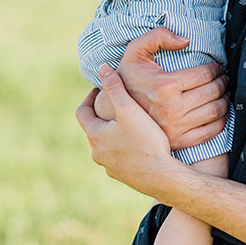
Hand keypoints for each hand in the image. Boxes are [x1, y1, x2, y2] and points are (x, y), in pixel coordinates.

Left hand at [77, 65, 176, 194]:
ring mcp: (109, 166)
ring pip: (107, 144)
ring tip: (129, 121)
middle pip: (95, 128)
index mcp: (95, 135)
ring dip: (113, 132)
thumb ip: (115, 87)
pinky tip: (139, 142)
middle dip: (103, 114)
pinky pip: (119, 157)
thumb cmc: (146, 141)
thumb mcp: (129, 109)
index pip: (82, 112)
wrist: (162, 177)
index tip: (100, 90)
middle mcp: (97, 153)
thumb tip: (102, 68)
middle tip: (116, 103)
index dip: (89, 98)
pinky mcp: (122, 176)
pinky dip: (124, 147)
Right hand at [114, 27, 229, 148]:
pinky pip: (211, 131)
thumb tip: (186, 41)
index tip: (217, 67)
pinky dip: (221, 121)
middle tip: (224, 78)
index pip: (204, 74)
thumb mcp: (135, 51)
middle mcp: (172, 107)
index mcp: (164, 85)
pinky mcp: (180, 140)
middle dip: (223, 82)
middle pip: (213, 92)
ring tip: (223, 93)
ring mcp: (177, 126)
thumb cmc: (127, 80)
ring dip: (225, 100)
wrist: (113, 112)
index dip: (215, 68)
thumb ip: (158, 36)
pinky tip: (219, 112)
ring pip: (216, 111)